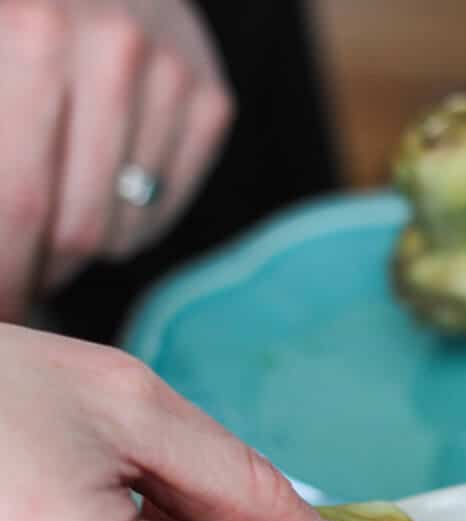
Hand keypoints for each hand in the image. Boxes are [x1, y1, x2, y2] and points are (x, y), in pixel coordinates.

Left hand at [0, 0, 232, 320]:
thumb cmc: (19, 27)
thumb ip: (3, 176)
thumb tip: (6, 300)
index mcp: (31, 31)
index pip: (18, 201)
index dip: (6, 272)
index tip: (3, 314)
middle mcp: (115, 47)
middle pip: (77, 230)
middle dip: (37, 271)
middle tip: (18, 277)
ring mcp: (175, 76)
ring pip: (122, 231)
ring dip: (77, 243)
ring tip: (50, 216)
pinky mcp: (212, 102)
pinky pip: (164, 212)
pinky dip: (126, 221)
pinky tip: (101, 187)